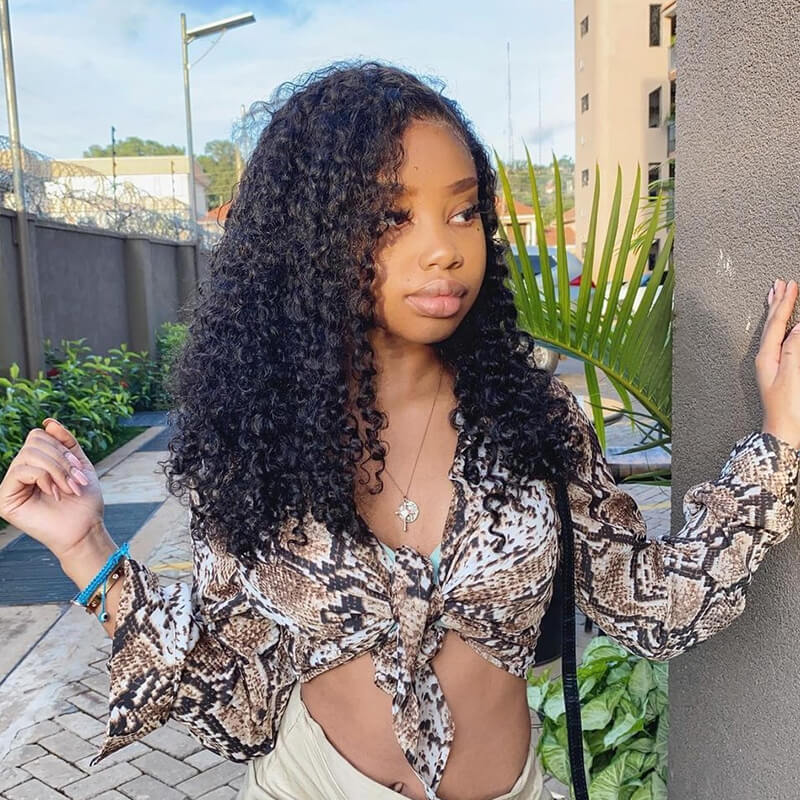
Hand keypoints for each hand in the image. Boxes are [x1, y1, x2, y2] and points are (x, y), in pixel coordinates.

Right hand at [0, 418, 103, 559]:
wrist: (85, 528)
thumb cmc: (83, 501)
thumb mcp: (78, 465)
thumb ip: (64, 443)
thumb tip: (48, 422)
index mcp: (35, 465)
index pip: (38, 436)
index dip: (60, 447)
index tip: (77, 468)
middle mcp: (19, 473)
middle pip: (33, 442)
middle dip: (60, 459)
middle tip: (75, 480)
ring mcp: (10, 485)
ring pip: (28, 455)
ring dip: (57, 470)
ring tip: (69, 488)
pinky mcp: (5, 499)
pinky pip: (21, 471)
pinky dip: (44, 478)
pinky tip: (55, 493)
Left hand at [757, 278, 799, 449]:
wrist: (783, 431)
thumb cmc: (788, 407)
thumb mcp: (792, 375)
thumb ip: (794, 349)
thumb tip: (798, 326)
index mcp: (766, 356)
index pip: (777, 323)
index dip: (785, 303)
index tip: (792, 285)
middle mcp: (765, 358)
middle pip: (772, 324)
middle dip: (778, 303)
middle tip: (781, 283)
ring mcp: (770, 364)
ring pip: (774, 331)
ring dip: (777, 312)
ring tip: (777, 296)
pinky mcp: (777, 371)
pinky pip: (779, 341)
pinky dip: (782, 328)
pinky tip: (784, 326)